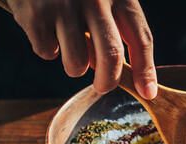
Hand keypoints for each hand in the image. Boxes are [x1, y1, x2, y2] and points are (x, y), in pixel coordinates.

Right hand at [6, 0, 156, 98]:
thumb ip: (112, 29)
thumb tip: (115, 73)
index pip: (141, 39)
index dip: (146, 70)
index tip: (147, 92)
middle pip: (111, 57)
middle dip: (108, 81)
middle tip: (103, 87)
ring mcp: (65, 6)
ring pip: (77, 63)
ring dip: (73, 64)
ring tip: (65, 42)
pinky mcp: (37, 14)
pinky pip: (47, 52)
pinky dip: (47, 47)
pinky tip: (44, 26)